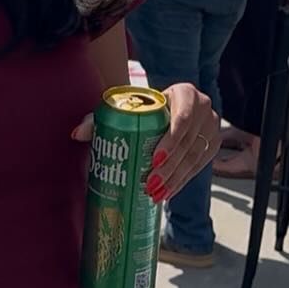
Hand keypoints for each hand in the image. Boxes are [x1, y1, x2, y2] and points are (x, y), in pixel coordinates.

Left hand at [70, 83, 218, 199]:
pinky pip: (199, 167)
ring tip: (156, 194)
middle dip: (170, 168)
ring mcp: (211, 128)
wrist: (164, 106)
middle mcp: (204, 108)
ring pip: (196, 158)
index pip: (182, 117)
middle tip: (150, 185)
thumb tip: (76, 134)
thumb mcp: (124, 107)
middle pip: (188, 143)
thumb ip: (99, 118)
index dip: (170, 140)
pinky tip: (168, 193)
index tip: (153, 160)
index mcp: (185, 93)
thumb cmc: (142, 107)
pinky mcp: (212, 145)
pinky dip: (183, 181)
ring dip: (176, 179)